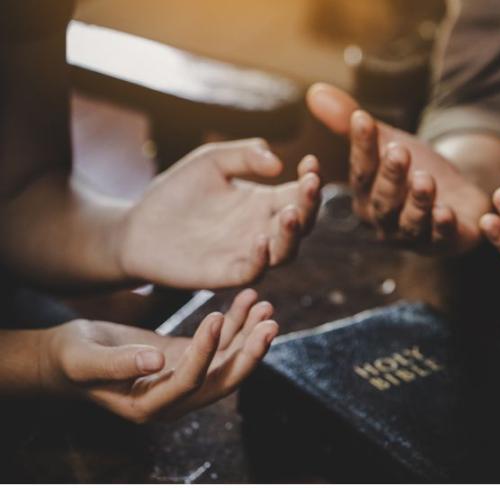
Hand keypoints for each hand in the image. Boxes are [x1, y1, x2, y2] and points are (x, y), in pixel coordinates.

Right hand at [43, 289, 277, 422]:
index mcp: (149, 406)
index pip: (189, 381)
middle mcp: (175, 400)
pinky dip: (238, 324)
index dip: (206, 352)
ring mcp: (186, 381)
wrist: (69, 358)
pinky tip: (250, 300)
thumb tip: (156, 361)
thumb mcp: (85, 359)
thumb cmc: (72, 359)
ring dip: (250, 335)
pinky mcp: (190, 360)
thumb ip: (118, 363)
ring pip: (229, 362)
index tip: (217, 317)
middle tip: (270, 323)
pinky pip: (222, 346)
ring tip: (266, 305)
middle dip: (249, 353)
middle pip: (223, 380)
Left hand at [120, 139, 320, 288]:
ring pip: (286, 251)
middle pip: (302, 223)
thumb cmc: (176, 193)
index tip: (311, 162)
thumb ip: (244, 155)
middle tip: (310, 185)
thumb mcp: (211, 161)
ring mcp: (248, 253)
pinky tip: (260, 240)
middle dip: (310, 205)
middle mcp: (263, 229)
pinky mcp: (227, 273)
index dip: (311, 179)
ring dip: (292, 234)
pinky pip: (254, 271)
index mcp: (264, 202)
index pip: (299, 193)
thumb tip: (278, 164)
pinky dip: (261, 259)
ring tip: (289, 213)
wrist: (137, 228)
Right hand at [306, 83, 488, 254]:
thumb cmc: (412, 172)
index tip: (364, 120)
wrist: (455, 195)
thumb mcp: (385, 142)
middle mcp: (385, 220)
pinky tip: (447, 212)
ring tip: (425, 180)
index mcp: (365, 196)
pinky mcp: (446, 242)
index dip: (362, 147)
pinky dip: (444, 228)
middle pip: (383, 200)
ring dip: (418, 203)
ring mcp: (415, 235)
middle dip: (390, 176)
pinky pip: (442, 238)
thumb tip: (314, 91)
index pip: (361, 171)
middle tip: (399, 151)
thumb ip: (351, 122)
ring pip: (411, 222)